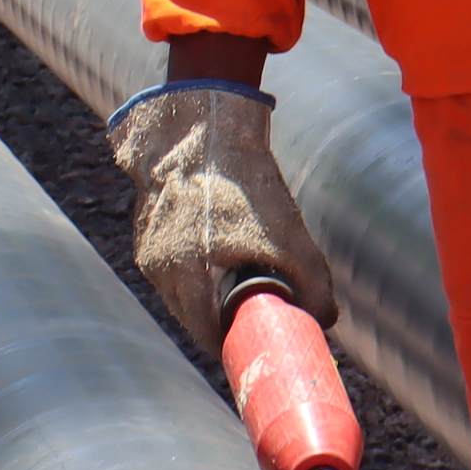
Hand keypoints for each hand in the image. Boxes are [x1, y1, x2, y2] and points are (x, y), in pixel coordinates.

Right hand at [110, 81, 339, 355]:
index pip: (207, 336)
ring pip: (180, 287)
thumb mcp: (289, 238)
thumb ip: (313, 285)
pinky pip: (171, 259)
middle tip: (255, 308)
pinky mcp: (146, 223)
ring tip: (238, 271)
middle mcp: (158, 270)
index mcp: (186, 282)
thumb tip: (324, 318)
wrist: (204, 126)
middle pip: (191, 316)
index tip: (257, 338)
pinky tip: (217, 242)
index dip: (235, 343)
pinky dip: (193, 261)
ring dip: (206, 288)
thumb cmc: (242, 184)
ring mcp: (148, 245)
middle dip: (223, 318)